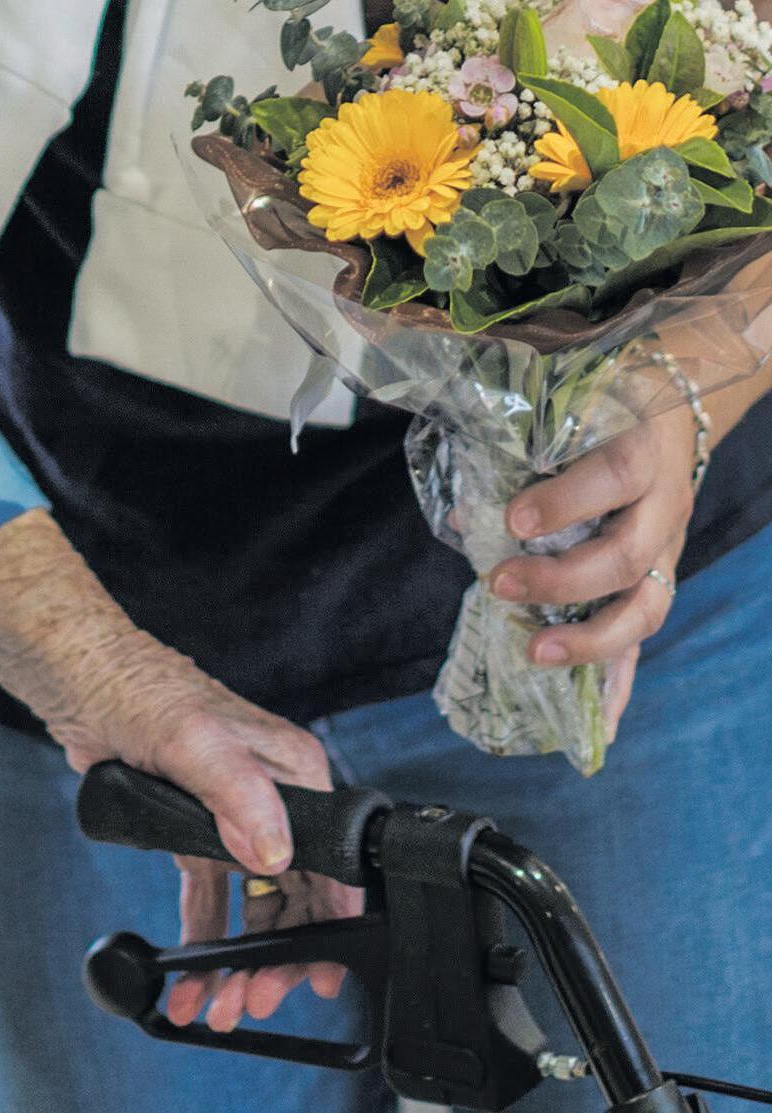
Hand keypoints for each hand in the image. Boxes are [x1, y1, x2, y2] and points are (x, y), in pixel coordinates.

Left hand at [63, 641, 363, 1035]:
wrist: (78, 680)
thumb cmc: (137, 690)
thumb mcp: (193, 739)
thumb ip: (240, 794)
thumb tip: (275, 854)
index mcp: (292, 773)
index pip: (330, 864)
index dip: (329, 926)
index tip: (319, 978)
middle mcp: (273, 799)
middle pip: (294, 898)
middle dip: (278, 958)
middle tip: (255, 1000)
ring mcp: (233, 820)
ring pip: (253, 908)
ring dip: (240, 961)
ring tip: (220, 1003)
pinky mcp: (196, 834)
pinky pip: (211, 900)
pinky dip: (205, 941)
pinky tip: (191, 977)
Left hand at [495, 392, 701, 725]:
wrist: (667, 416)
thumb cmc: (598, 408)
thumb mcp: (564, 411)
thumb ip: (517, 453)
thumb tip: (466, 521)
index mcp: (641, 451)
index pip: (615, 476)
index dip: (567, 501)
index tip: (513, 521)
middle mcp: (664, 507)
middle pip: (630, 556)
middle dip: (563, 580)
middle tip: (501, 586)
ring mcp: (668, 552)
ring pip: (647, 609)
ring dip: (589, 639)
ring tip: (534, 654)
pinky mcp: (659, 585)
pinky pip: (643, 640)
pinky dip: (619, 683)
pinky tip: (596, 726)